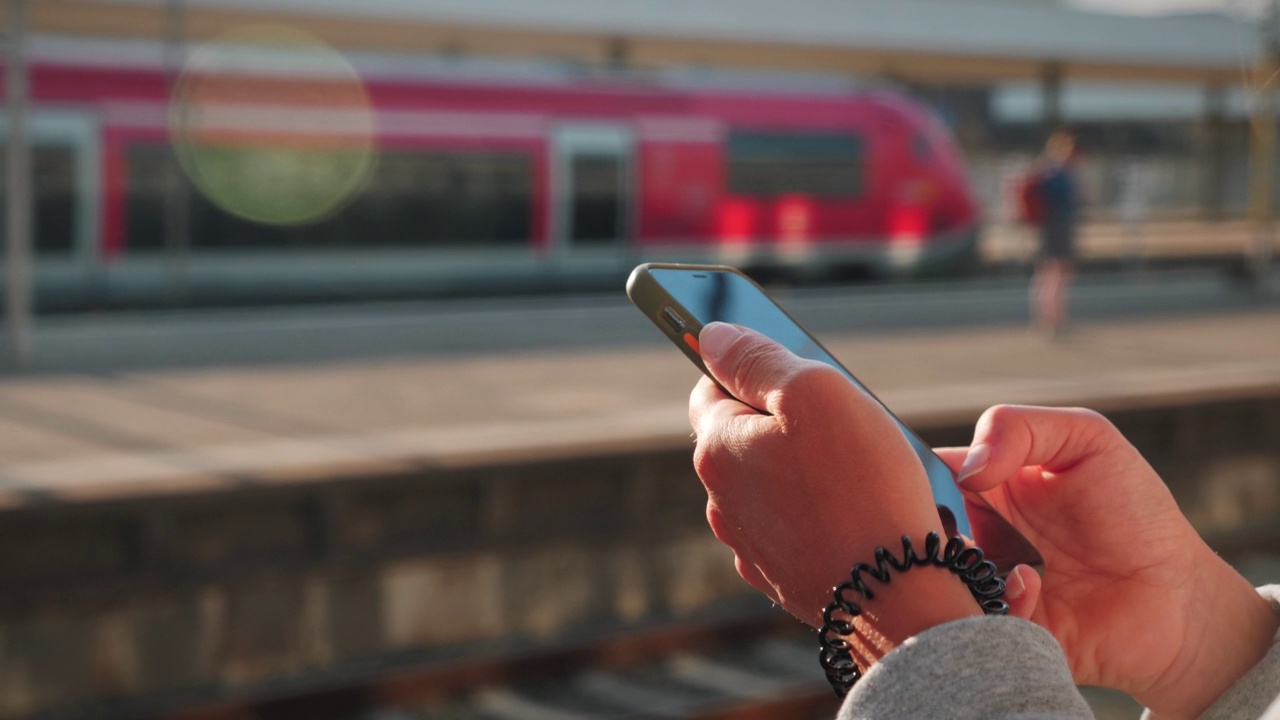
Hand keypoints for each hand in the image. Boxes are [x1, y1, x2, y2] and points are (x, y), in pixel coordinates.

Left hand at [688, 323, 982, 658]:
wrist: (895, 593)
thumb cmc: (861, 484)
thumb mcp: (813, 390)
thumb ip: (756, 358)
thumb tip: (709, 335)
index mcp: (717, 448)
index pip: (710, 387)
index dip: (749, 370)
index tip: (787, 369)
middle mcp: (720, 500)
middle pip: (743, 437)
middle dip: (781, 422)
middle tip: (838, 421)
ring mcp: (749, 544)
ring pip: (770, 484)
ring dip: (801, 469)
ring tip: (857, 470)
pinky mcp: (782, 576)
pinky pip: (794, 526)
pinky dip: (816, 513)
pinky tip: (855, 513)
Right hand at [945, 405, 1279, 718]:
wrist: (1178, 595)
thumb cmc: (1134, 511)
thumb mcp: (1087, 439)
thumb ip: (1020, 428)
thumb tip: (968, 470)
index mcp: (982, 485)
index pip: (921, 471)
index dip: (911, 470)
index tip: (924, 474)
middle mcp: (971, 534)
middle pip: (912, 525)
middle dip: (920, 521)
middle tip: (948, 517)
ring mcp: (982, 584)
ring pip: (931, 577)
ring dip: (952, 562)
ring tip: (989, 552)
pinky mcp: (1000, 629)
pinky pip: (973, 619)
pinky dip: (999, 595)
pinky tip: (1033, 583)